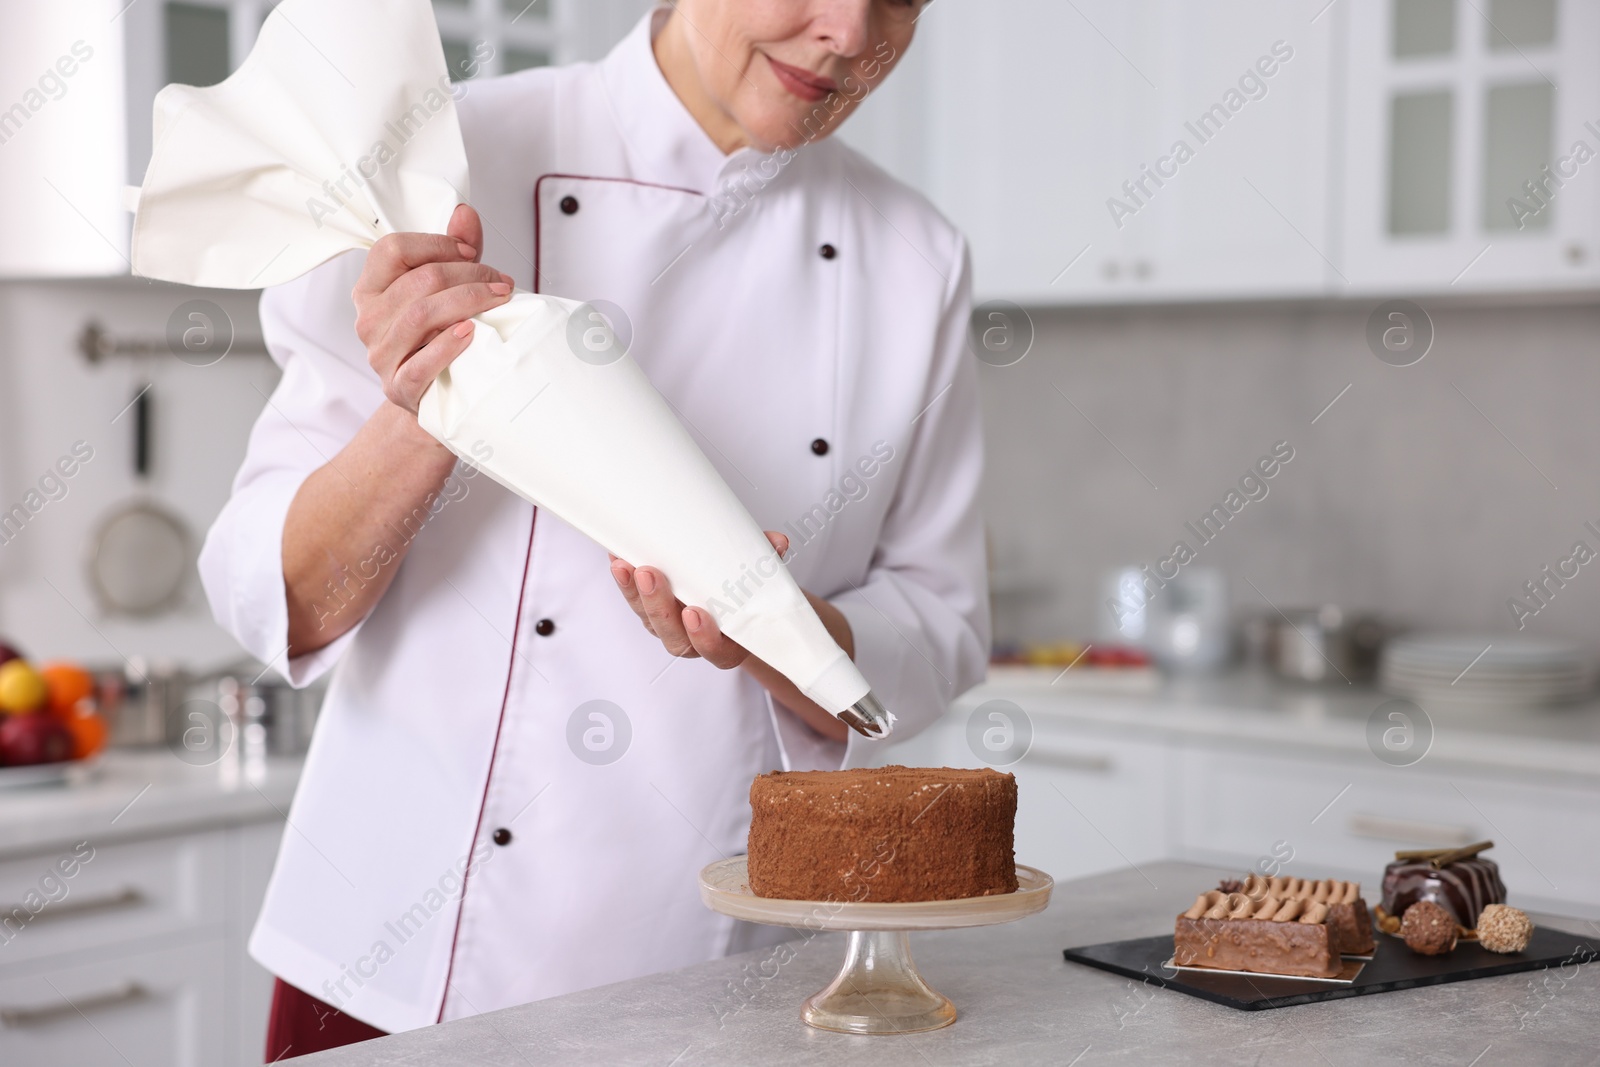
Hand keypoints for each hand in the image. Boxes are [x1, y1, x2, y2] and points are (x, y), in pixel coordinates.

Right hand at [352, 203, 515, 412]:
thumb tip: (465, 213)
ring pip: (421, 315)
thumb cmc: (440, 335)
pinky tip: (471, 333)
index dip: (436, 245)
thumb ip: (456, 251)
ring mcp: (380, 355)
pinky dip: (449, 345)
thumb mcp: (447, 288)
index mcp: (370, 288)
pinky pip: (421, 363)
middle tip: (501, 282)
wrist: (437, 395)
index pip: (392, 249)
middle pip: (418, 281)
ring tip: (498, 299)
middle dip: (468, 274)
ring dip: (468, 301)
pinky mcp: (398, 388)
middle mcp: (368, 319)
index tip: (471, 253)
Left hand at [609, 532, 790, 668]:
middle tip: (651, 576)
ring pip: (647, 618)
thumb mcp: (761, 576)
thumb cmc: (746, 593)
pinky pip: (633, 599)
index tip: (695, 612)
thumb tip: (777, 542)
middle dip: (658, 606)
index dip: (704, 637)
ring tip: (626, 565)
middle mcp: (694, 640)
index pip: (715, 652)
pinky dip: (624, 579)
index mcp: (728, 643)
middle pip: (672, 636)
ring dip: (634, 592)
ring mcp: (669, 625)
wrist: (729, 593)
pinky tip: (617, 557)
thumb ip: (767, 561)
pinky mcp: (649, 608)